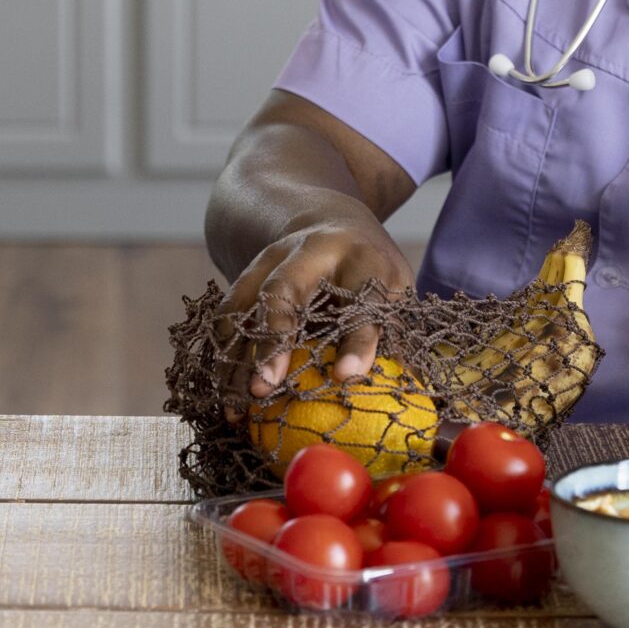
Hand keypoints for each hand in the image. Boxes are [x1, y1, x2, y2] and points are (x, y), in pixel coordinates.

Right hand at [221, 211, 414, 396]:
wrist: (325, 220)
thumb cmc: (368, 271)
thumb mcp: (392, 289)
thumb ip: (393, 332)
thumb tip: (406, 393)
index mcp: (359, 257)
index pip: (360, 298)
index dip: (356, 341)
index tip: (348, 378)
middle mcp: (307, 251)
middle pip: (283, 290)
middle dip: (271, 339)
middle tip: (263, 388)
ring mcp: (268, 260)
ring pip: (243, 305)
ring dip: (235, 358)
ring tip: (235, 408)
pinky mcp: (244, 274)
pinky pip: (226, 316)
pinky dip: (222, 355)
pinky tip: (225, 393)